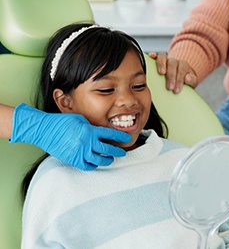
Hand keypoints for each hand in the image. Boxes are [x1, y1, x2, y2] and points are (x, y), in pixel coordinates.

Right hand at [10, 103, 130, 169]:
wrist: (44, 130)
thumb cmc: (61, 122)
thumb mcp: (79, 119)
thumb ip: (90, 126)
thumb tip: (98, 132)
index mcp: (90, 131)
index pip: (110, 134)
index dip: (120, 136)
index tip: (127, 139)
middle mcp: (87, 142)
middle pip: (108, 149)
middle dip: (118, 151)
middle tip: (122, 152)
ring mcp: (80, 152)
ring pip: (99, 160)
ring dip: (107, 160)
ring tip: (110, 159)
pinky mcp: (73, 160)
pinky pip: (87, 166)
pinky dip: (94, 166)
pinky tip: (96, 163)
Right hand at [148, 52, 197, 93]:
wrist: (181, 77)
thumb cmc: (185, 81)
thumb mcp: (192, 82)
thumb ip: (192, 80)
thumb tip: (187, 78)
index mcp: (183, 66)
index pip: (182, 70)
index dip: (179, 80)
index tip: (176, 90)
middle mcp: (174, 61)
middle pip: (172, 64)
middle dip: (171, 76)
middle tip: (169, 87)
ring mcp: (165, 60)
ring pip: (163, 57)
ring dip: (162, 64)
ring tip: (161, 73)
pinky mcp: (158, 61)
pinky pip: (155, 56)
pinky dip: (153, 55)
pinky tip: (151, 56)